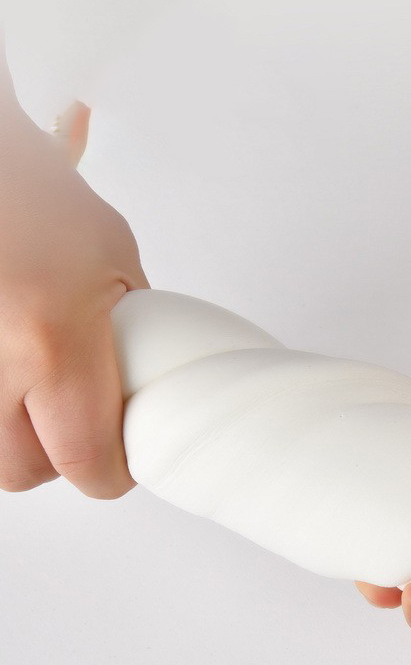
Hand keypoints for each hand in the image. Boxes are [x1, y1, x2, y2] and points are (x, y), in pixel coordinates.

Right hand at [0, 81, 149, 498]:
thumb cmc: (35, 191)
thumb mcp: (114, 257)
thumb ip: (132, 328)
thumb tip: (143, 385)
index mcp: (52, 340)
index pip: (85, 458)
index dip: (110, 472)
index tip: (122, 463)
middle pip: (22, 472)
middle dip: (58, 456)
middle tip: (79, 420)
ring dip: (13, 439)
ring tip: (36, 388)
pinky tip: (10, 368)